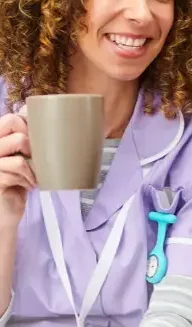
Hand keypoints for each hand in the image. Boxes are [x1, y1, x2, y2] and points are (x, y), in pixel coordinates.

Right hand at [0, 113, 35, 228]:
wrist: (5, 213)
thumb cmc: (17, 183)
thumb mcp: (21, 160)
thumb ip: (26, 143)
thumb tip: (46, 124)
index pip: (11, 118)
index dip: (28, 125)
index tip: (36, 143)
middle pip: (11, 121)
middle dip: (30, 136)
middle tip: (34, 157)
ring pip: (19, 141)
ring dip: (34, 160)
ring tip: (34, 175)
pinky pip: (18, 164)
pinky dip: (30, 175)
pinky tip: (29, 185)